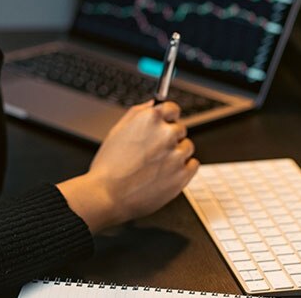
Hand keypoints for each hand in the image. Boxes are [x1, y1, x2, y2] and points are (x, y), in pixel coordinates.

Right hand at [57, 102, 198, 232]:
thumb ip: (138, 112)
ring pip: (187, 147)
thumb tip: (153, 103)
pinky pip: (193, 164)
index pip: (173, 108)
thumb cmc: (109, 166)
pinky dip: (183, 169)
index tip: (166, 123)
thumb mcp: (117, 130)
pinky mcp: (182, 175)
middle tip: (153, 152)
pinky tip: (166, 173)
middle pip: (180, 129)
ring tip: (156, 166)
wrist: (107, 196)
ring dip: (176, 153)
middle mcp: (166, 134)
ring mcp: (176, 155)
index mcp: (150, 119)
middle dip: (169, 138)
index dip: (168, 117)